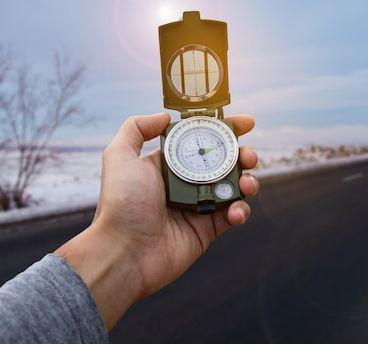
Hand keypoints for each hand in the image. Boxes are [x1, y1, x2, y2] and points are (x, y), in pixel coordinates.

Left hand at [55, 112, 258, 329]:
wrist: (125, 252)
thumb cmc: (121, 205)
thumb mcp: (120, 156)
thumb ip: (136, 128)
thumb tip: (164, 115)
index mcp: (169, 164)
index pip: (201, 139)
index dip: (224, 129)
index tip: (245, 122)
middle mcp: (185, 182)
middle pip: (224, 161)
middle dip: (242, 154)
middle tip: (248, 156)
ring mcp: (198, 205)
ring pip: (234, 187)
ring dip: (248, 180)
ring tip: (247, 184)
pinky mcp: (207, 229)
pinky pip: (233, 214)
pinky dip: (241, 210)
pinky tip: (235, 211)